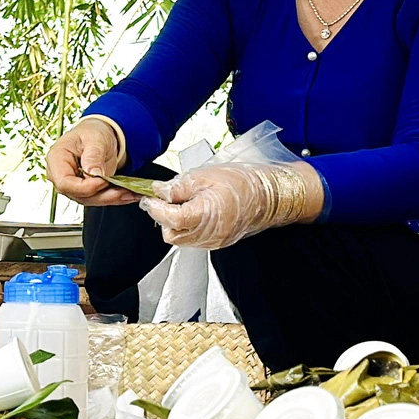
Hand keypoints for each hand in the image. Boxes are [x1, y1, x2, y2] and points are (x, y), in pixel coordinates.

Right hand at [45, 118, 136, 206]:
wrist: (98, 136)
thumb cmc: (92, 132)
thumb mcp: (95, 138)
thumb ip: (93, 155)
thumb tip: (93, 174)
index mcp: (57, 159)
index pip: (65, 183)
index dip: (85, 187)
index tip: (103, 180)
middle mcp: (61, 176)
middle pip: (78, 195)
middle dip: (102, 194)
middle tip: (123, 189)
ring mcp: (73, 185)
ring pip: (90, 200)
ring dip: (112, 198)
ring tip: (130, 193)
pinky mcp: (85, 191)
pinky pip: (98, 198)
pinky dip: (114, 197)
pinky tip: (128, 194)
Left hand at [139, 162, 321, 248]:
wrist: (268, 195)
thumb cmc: (242, 183)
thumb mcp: (205, 176)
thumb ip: (178, 187)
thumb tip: (158, 191)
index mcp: (204, 215)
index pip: (169, 218)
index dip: (156, 208)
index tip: (150, 198)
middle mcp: (208, 234)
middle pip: (171, 234)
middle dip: (163, 217)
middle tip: (165, 199)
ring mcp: (213, 241)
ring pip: (182, 239)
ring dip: (175, 223)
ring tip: (183, 202)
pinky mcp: (218, 242)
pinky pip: (194, 239)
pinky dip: (188, 227)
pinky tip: (195, 210)